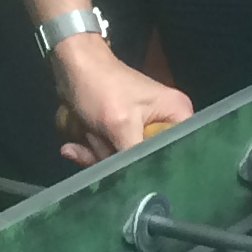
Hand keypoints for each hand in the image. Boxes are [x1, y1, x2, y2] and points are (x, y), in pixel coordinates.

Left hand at [52, 39, 189, 168]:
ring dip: (99, 154)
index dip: (159, 167)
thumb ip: (134, 156)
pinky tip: (74, 145)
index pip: (180, 153)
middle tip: (99, 142)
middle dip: (117, 158)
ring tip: (86, 134)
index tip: (135, 171)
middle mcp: (166, 122)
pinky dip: (91, 151)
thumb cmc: (102, 87)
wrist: (72, 66)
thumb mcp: (121, 124)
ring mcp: (142, 129)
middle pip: (148, 161)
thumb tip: (140, 185)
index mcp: (178, 115)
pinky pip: (109, 154)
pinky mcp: (121, 133)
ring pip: (124, 160)